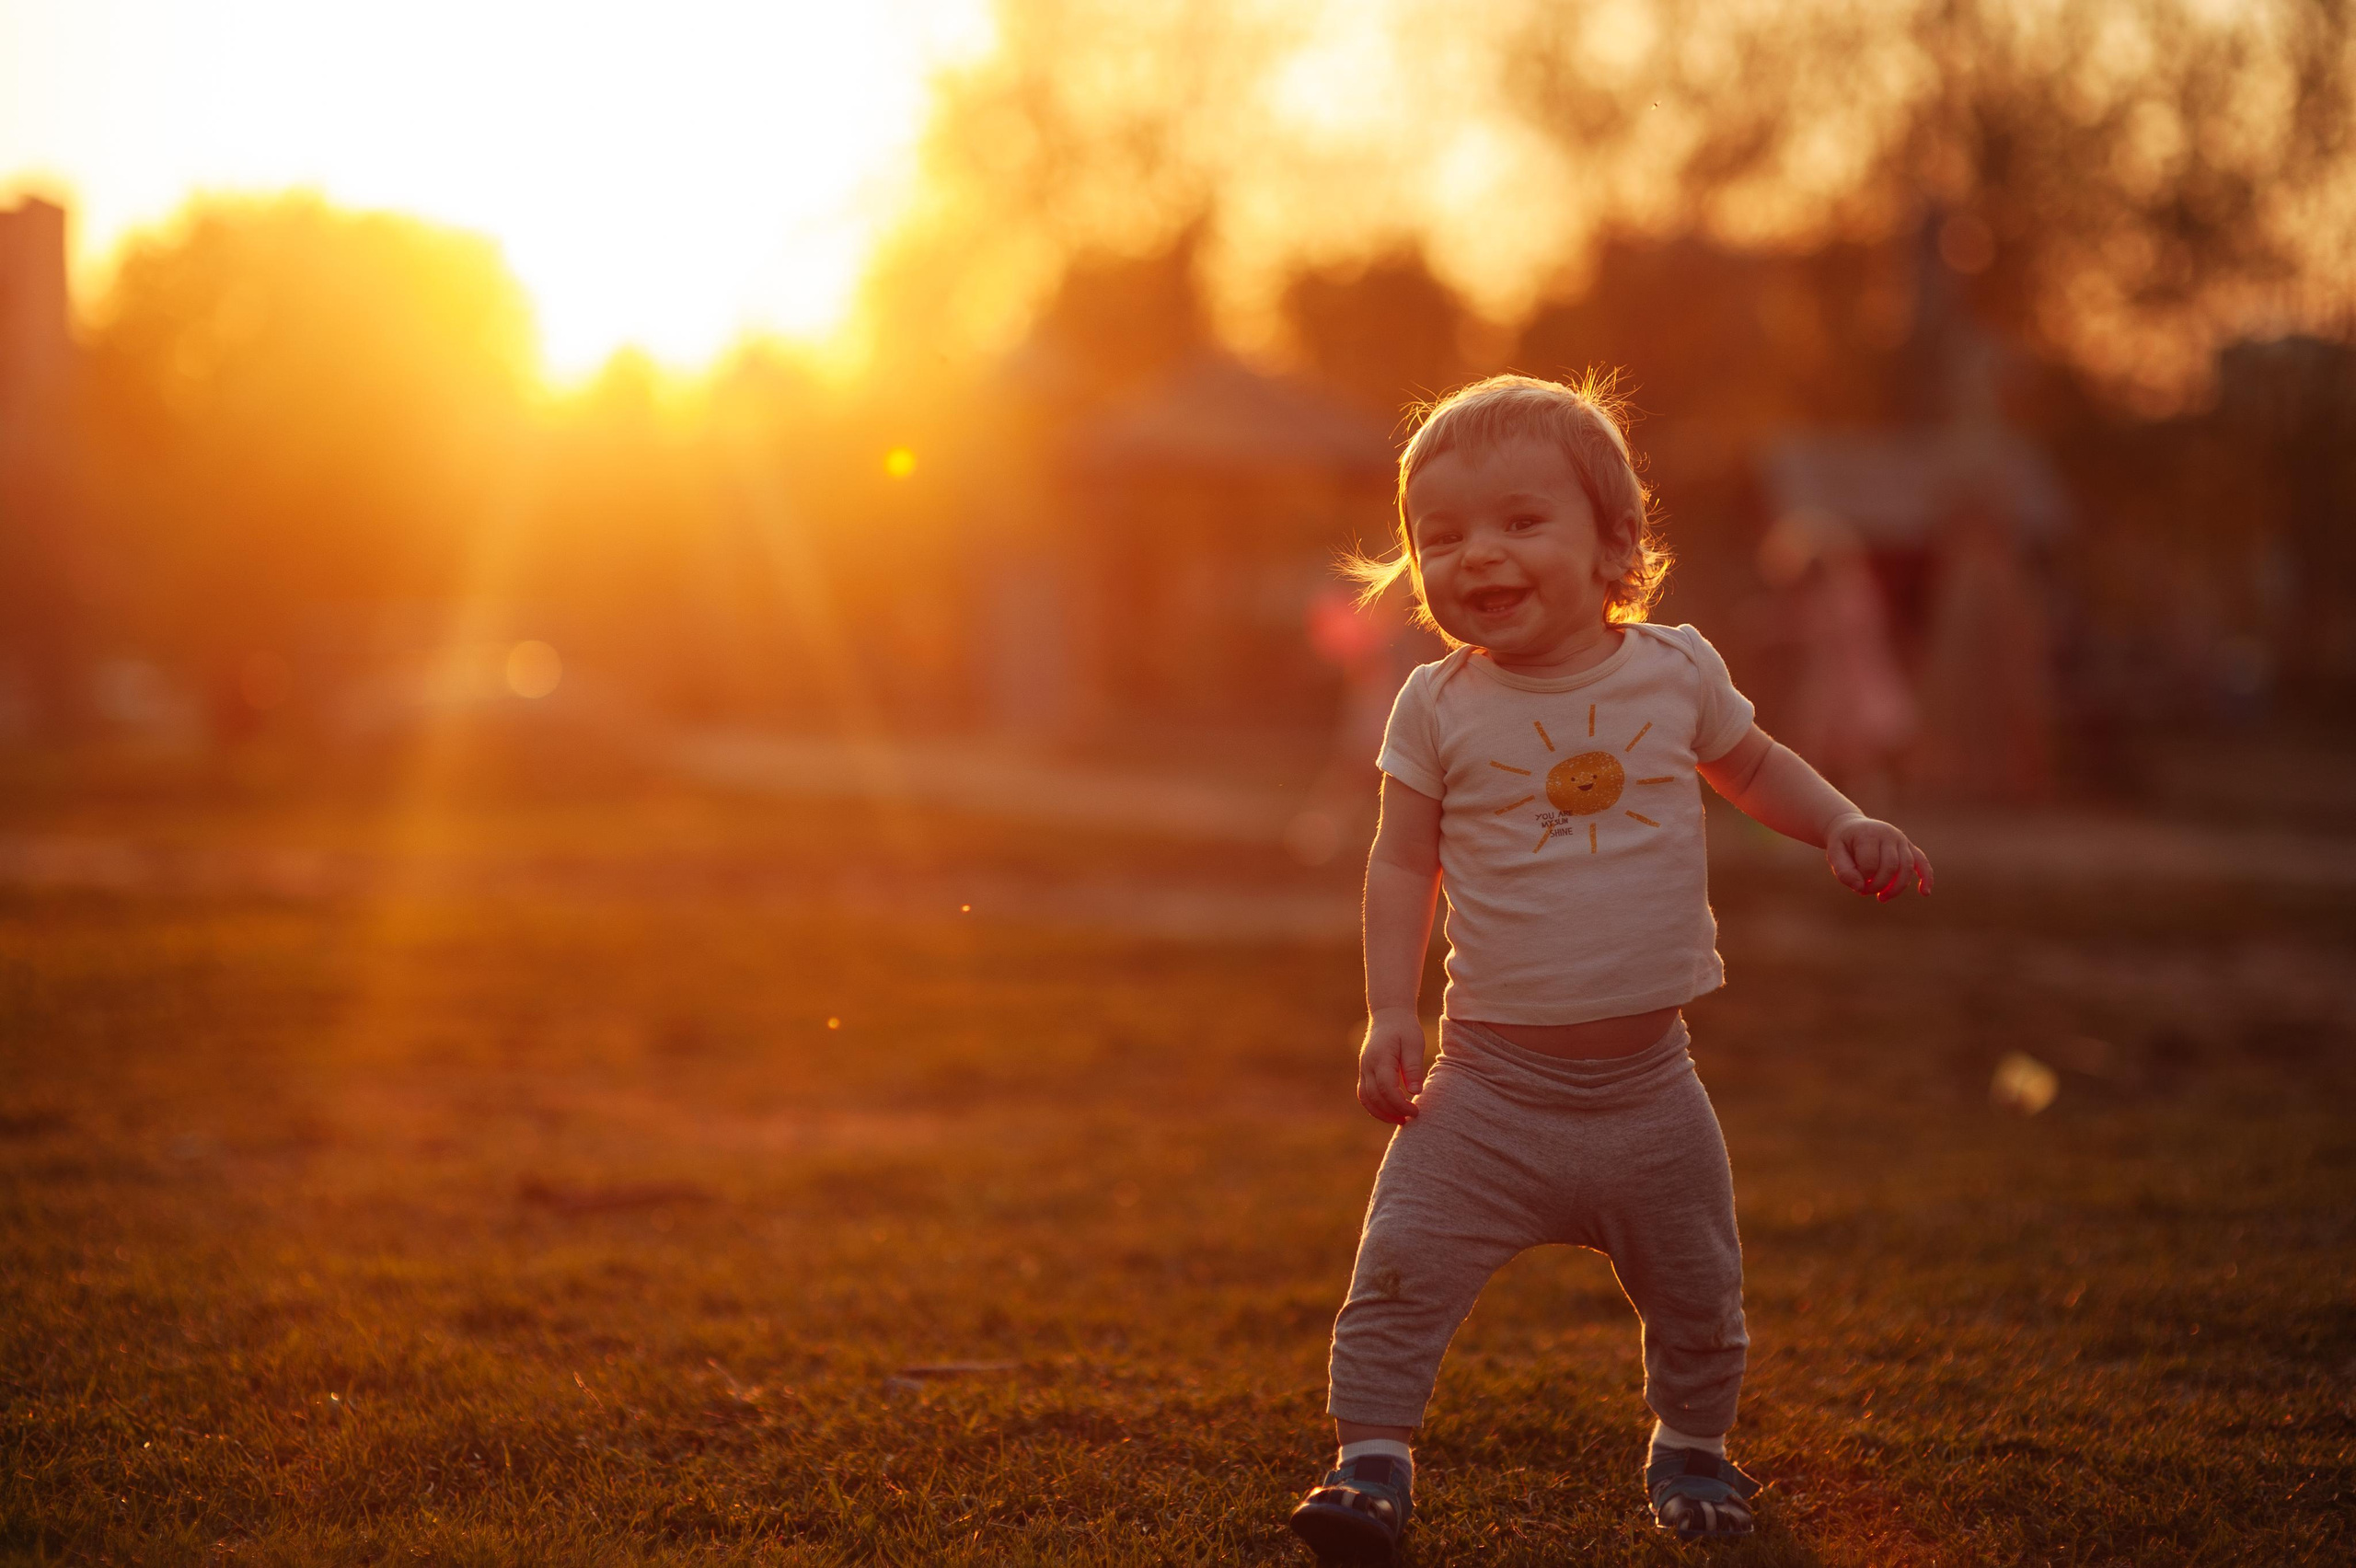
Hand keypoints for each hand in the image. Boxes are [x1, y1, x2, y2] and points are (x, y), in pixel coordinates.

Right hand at [1356, 1007, 1427, 1124]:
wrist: (1388, 1015)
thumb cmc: (1405, 1029)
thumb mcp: (1414, 1044)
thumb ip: (1413, 1067)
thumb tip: (1415, 1092)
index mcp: (1380, 1058)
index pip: (1387, 1089)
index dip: (1400, 1104)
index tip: (1416, 1111)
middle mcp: (1368, 1065)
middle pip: (1375, 1097)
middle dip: (1392, 1112)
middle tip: (1411, 1118)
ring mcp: (1363, 1069)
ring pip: (1366, 1099)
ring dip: (1381, 1113)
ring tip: (1400, 1120)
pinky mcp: (1364, 1072)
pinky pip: (1364, 1094)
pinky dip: (1375, 1107)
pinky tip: (1390, 1111)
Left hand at [1826, 814, 1933, 900]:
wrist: (1851, 828)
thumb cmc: (1843, 844)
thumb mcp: (1834, 855)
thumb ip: (1843, 872)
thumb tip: (1860, 888)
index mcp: (1869, 834)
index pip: (1870, 864)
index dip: (1862, 879)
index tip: (1854, 884)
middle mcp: (1889, 834)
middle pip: (1891, 867)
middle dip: (1878, 885)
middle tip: (1864, 892)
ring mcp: (1901, 839)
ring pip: (1907, 868)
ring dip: (1896, 888)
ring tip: (1881, 898)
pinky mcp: (1909, 847)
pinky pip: (1922, 863)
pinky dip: (1926, 877)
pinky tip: (1924, 893)